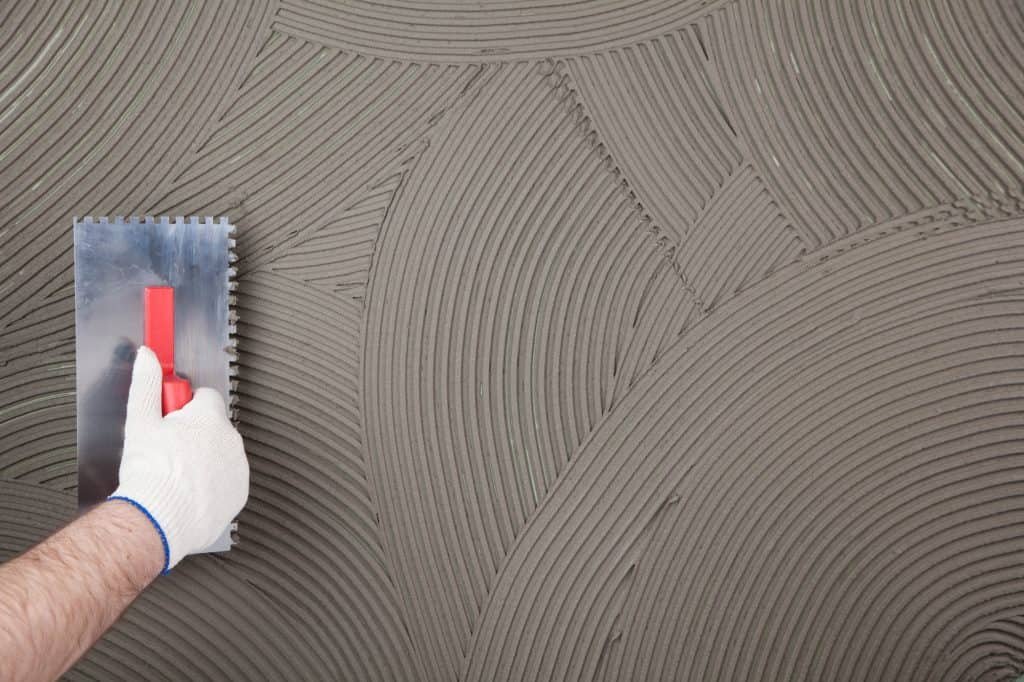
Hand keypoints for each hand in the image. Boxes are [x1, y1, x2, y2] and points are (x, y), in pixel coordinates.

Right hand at [111, 346, 247, 572]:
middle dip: (194, 434)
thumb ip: (146, 384)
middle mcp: (231, 439)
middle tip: (168, 450)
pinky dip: (212, 483)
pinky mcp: (240, 492)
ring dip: (204, 459)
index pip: (205, 397)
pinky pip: (227, 480)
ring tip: (176, 474)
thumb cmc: (150, 474)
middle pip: (213, 426)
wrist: (159, 519)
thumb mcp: (140, 422)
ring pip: (221, 453)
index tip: (171, 418)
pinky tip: (189, 491)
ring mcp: (238, 467)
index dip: (184, 407)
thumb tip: (147, 358)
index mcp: (210, 418)